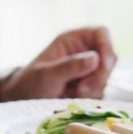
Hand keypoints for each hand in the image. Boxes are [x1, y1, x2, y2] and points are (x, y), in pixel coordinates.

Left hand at [0, 26, 115, 100]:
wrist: (23, 100)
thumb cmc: (31, 81)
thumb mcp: (47, 74)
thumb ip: (70, 66)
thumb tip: (95, 58)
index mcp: (73, 40)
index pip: (101, 33)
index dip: (106, 46)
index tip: (102, 65)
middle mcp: (84, 51)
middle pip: (109, 57)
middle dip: (100, 74)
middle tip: (82, 88)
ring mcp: (88, 69)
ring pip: (106, 76)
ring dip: (93, 88)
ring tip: (72, 93)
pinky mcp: (89, 85)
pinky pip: (101, 90)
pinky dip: (90, 97)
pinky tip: (73, 98)